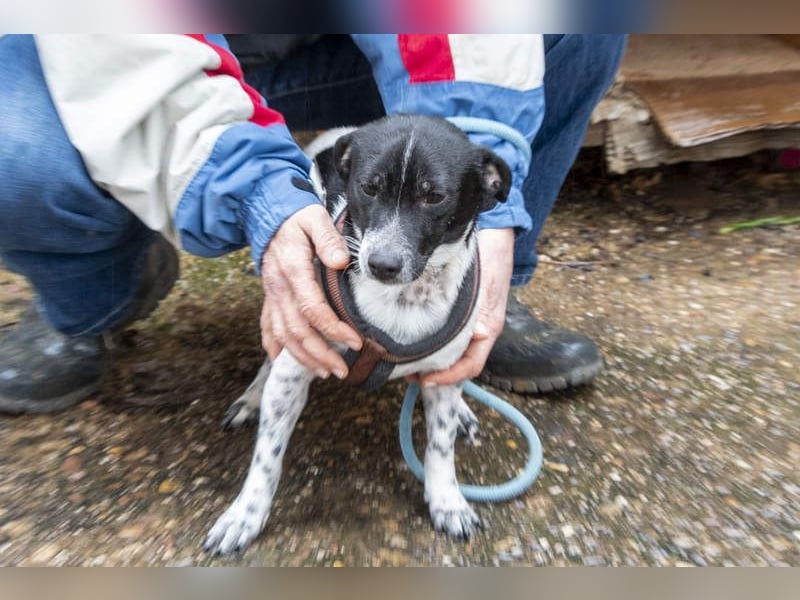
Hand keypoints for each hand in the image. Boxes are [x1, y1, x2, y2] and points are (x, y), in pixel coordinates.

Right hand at [260, 204, 361, 378]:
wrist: (267, 214)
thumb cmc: (297, 219)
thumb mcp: (314, 218)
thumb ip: (328, 238)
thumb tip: (340, 261)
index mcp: (293, 270)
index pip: (312, 308)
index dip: (333, 328)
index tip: (355, 341)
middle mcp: (279, 288)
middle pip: (297, 331)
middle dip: (320, 354)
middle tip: (342, 370)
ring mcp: (271, 296)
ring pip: (283, 335)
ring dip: (302, 358)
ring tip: (324, 372)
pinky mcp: (269, 298)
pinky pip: (267, 327)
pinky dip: (274, 347)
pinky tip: (283, 362)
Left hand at [418, 228, 513, 386]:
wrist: (496, 235)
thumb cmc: (490, 256)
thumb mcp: (485, 283)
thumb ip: (482, 310)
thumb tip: (480, 335)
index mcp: (489, 327)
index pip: (471, 365)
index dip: (448, 377)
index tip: (425, 380)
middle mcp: (482, 329)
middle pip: (459, 363)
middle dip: (435, 373)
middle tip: (407, 374)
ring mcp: (473, 322)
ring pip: (453, 351)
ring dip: (432, 359)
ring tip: (407, 360)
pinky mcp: (463, 312)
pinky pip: (450, 335)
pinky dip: (434, 342)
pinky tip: (416, 338)